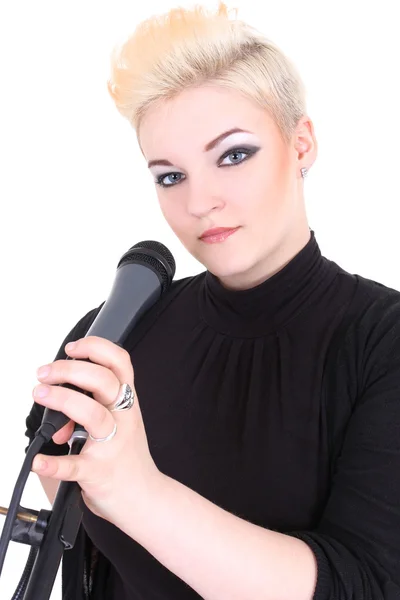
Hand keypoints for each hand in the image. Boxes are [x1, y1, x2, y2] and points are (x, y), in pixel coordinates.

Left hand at [31, 336, 160, 525]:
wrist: (145, 498)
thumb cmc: (128, 457)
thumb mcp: (119, 423)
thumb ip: (91, 406)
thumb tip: (56, 404)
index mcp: (128, 403)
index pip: (120, 363)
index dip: (97, 348)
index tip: (72, 348)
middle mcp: (123, 419)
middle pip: (104, 381)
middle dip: (70, 370)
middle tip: (45, 374)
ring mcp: (112, 445)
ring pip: (93, 414)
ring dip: (62, 400)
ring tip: (40, 394)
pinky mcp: (99, 472)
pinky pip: (75, 466)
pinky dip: (54, 463)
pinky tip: (40, 460)